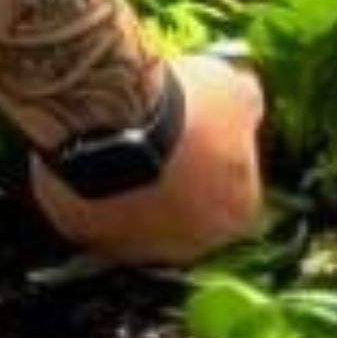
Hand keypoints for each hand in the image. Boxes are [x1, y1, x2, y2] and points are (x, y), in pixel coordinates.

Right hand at [27, 51, 269, 269]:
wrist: (113, 117)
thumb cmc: (181, 110)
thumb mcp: (232, 91)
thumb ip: (245, 108)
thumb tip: (246, 101)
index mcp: (239, 212)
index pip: (237, 192)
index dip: (218, 161)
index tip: (201, 135)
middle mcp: (194, 244)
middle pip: (189, 213)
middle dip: (178, 183)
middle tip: (161, 140)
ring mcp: (139, 246)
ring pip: (139, 217)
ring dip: (135, 191)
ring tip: (121, 145)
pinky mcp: (90, 237)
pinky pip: (95, 214)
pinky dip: (93, 191)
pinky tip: (91, 156)